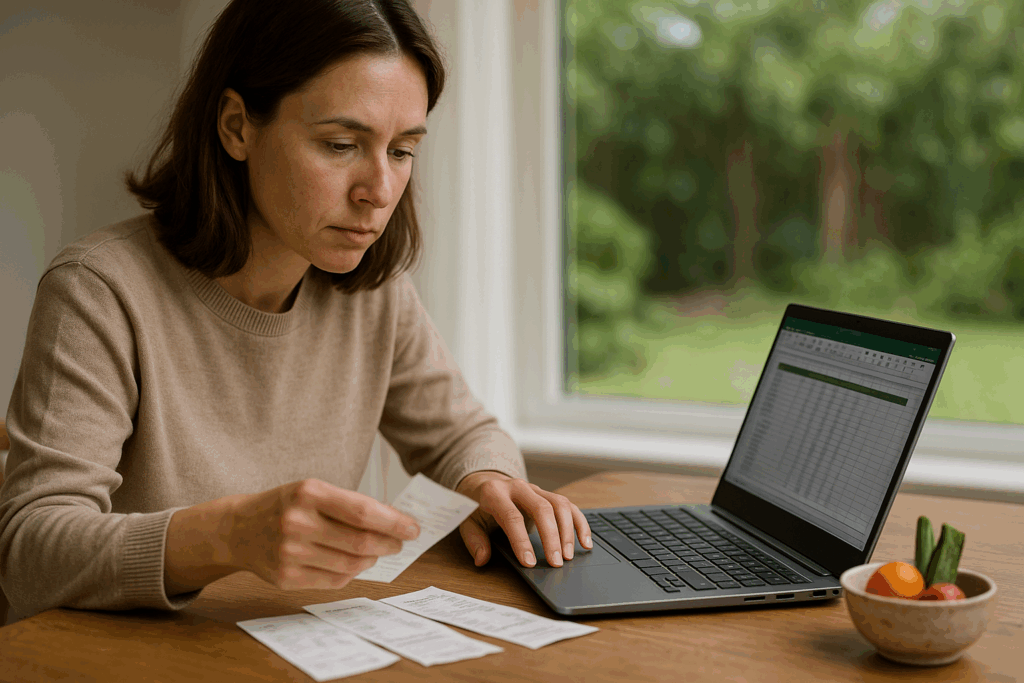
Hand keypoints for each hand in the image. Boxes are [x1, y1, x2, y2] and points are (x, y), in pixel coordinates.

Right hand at [227, 479, 419, 589]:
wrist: (236, 529)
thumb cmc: (285, 506)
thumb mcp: (312, 491)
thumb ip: (349, 505)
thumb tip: (394, 523)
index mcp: (308, 493)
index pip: (363, 511)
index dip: (394, 522)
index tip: (413, 528)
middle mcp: (297, 522)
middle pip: (361, 542)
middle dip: (390, 544)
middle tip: (400, 543)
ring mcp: (290, 553)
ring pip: (351, 564)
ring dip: (372, 559)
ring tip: (376, 551)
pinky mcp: (286, 577)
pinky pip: (335, 580)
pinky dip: (352, 572)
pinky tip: (353, 563)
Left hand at [455, 472, 591, 567]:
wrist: (482, 482)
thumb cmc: (475, 505)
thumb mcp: (466, 520)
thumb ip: (474, 540)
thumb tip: (482, 559)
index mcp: (495, 493)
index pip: (512, 517)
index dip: (521, 541)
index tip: (529, 562)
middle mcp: (518, 487)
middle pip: (542, 509)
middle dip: (551, 537)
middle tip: (556, 562)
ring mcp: (535, 489)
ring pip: (559, 505)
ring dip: (568, 531)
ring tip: (568, 556)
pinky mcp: (547, 494)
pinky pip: (569, 506)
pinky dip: (579, 524)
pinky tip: (585, 543)